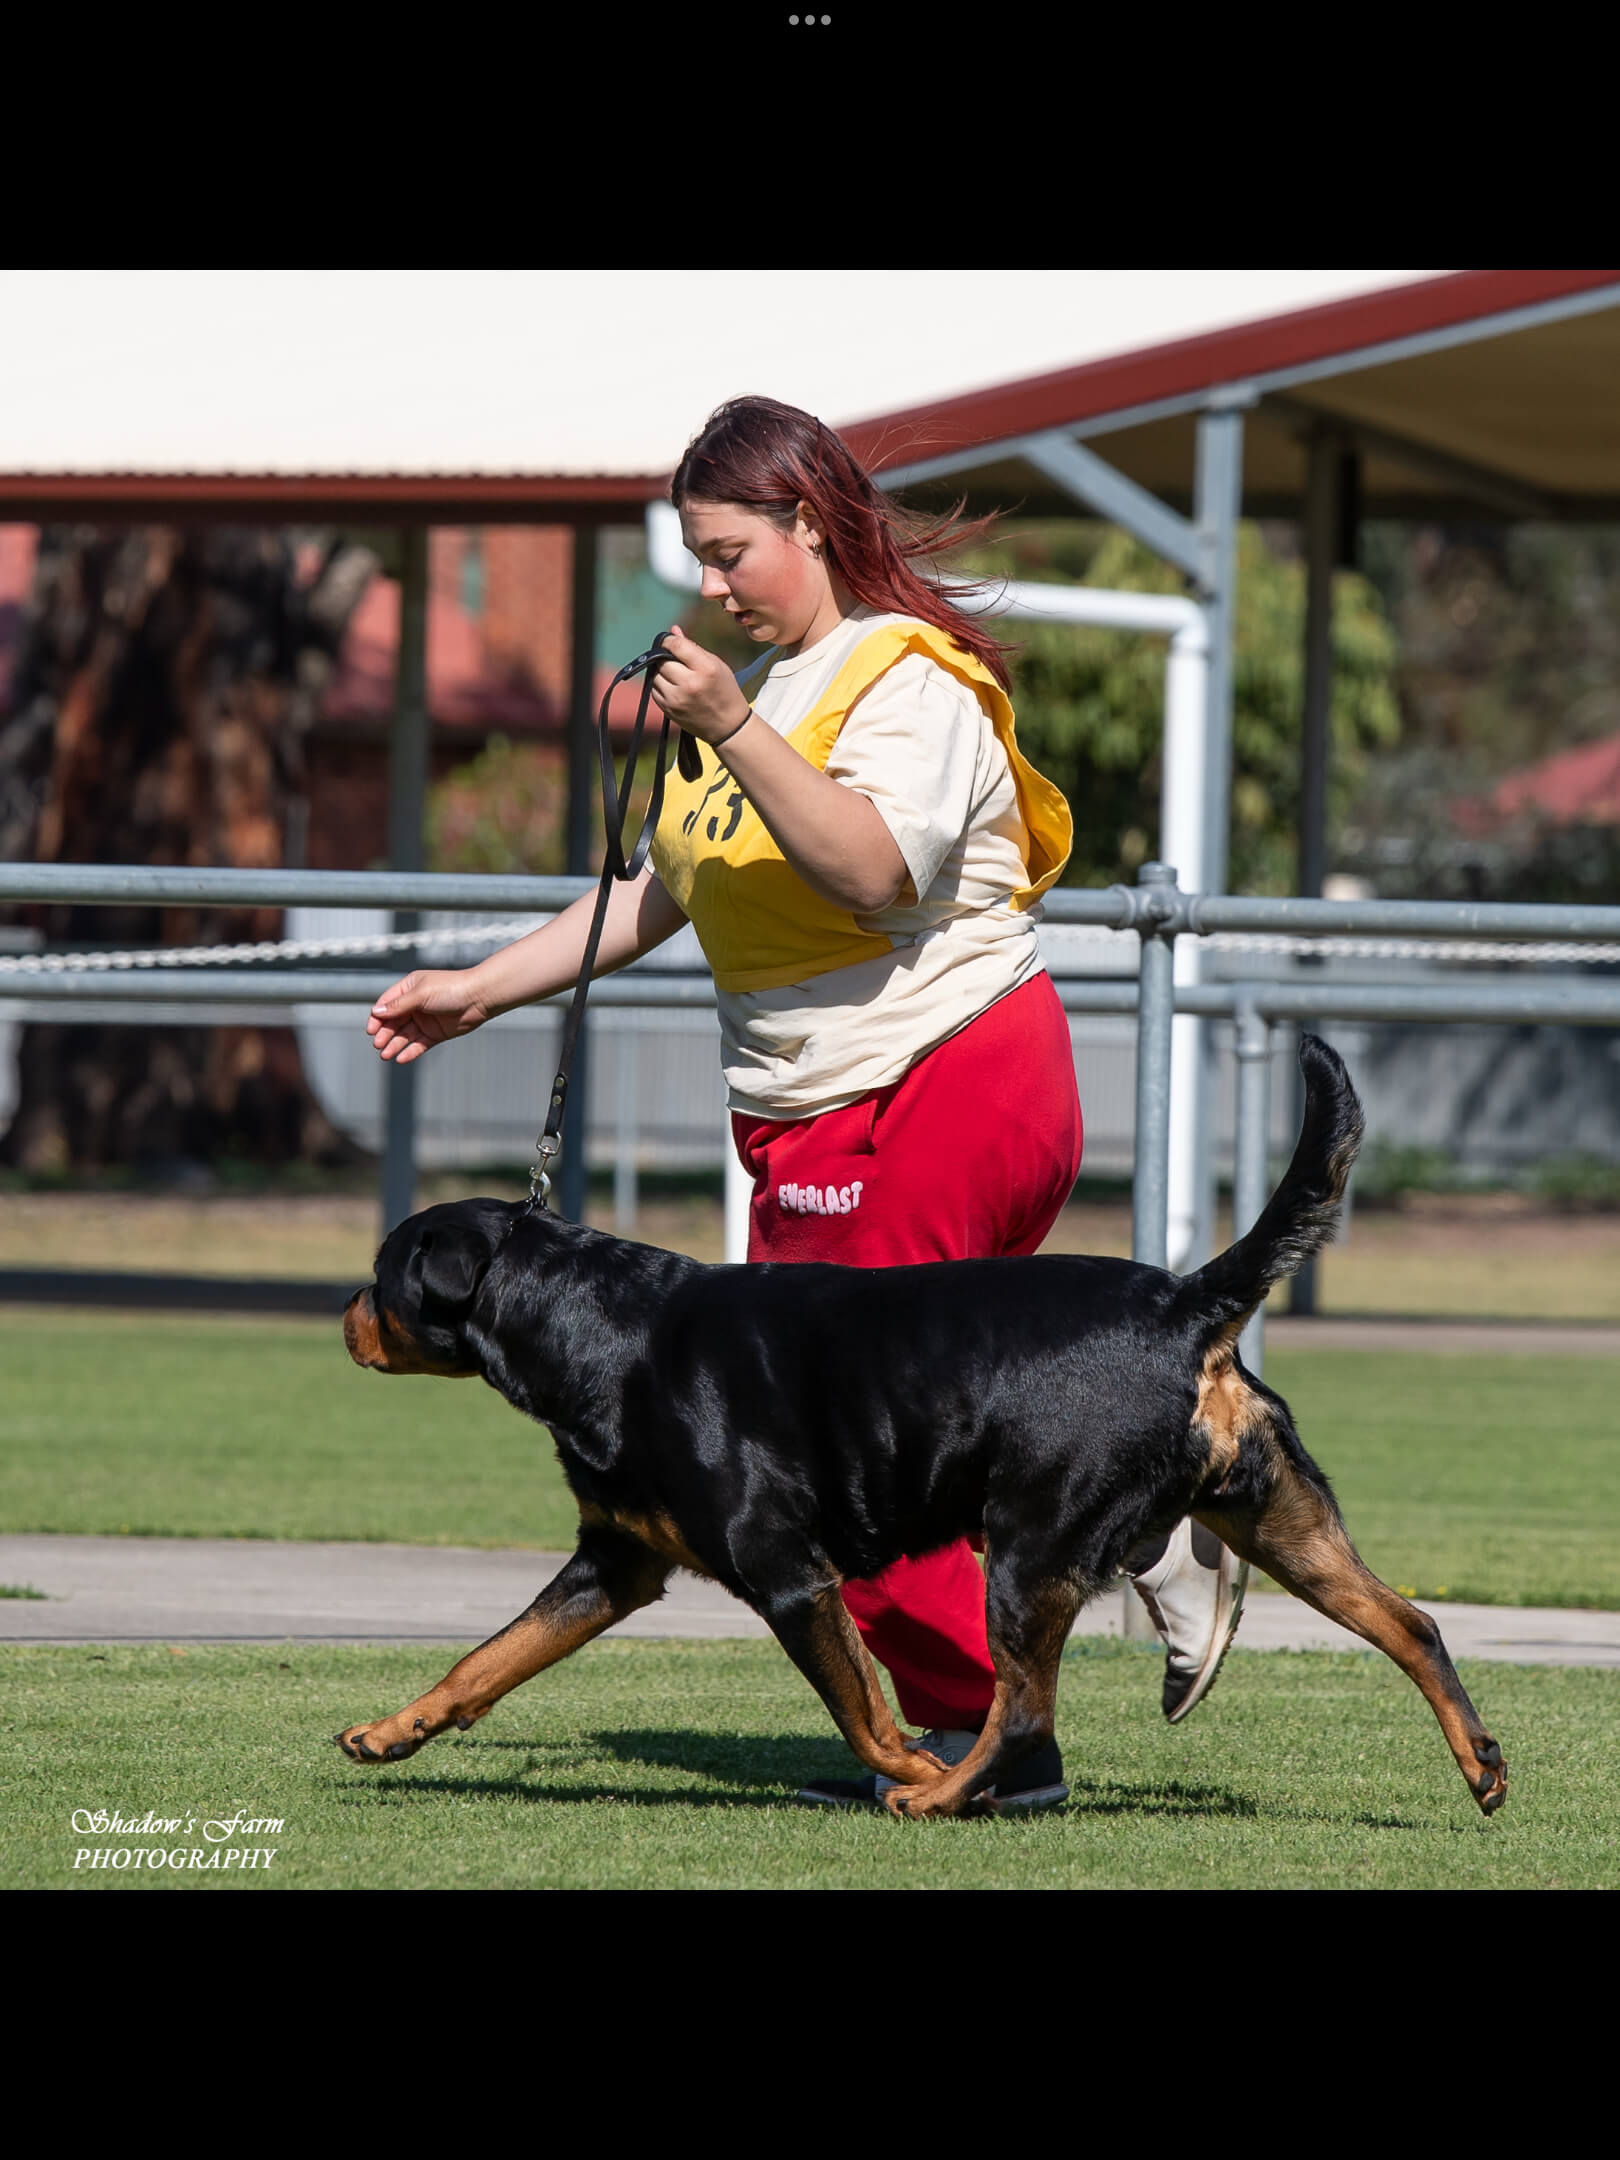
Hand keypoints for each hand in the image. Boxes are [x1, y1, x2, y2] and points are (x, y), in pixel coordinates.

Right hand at [367, 969, 490, 1064]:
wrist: (479, 998)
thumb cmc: (451, 989)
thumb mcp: (421, 995)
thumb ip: (399, 1005)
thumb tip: (376, 1012)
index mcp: (409, 989)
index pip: (387, 1004)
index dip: (377, 1017)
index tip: (371, 1030)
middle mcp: (415, 1004)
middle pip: (393, 1022)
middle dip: (384, 1033)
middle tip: (378, 1044)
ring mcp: (425, 1020)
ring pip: (405, 1035)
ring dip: (394, 1044)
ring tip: (385, 1055)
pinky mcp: (435, 1033)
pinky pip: (419, 1044)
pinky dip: (410, 1051)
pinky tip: (401, 1058)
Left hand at [647, 626, 750, 744]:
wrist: (728, 726)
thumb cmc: (724, 690)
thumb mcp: (716, 665)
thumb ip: (693, 648)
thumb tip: (672, 631)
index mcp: (706, 669)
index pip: (676, 646)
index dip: (668, 640)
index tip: (669, 641)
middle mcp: (690, 684)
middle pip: (662, 660)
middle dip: (665, 657)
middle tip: (673, 660)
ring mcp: (677, 699)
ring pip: (655, 675)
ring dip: (661, 672)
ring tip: (676, 675)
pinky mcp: (668, 710)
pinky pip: (653, 690)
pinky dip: (660, 685)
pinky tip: (674, 687)